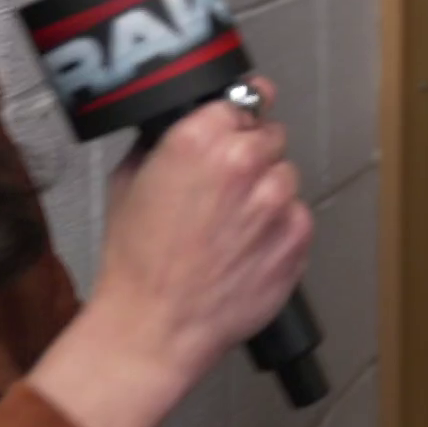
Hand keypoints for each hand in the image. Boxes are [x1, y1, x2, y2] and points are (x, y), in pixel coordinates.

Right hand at [93, 80, 314, 377]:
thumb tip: (183, 123)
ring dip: (267, 193)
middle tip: (224, 190)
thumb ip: (162, 142)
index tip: (232, 130)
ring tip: (232, 226)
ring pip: (286, 175)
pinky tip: (247, 247)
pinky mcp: (298, 233)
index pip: (240, 101)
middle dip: (250, 157)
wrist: (156, 325)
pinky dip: (279, 228)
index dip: (232, 122)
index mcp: (199, 139)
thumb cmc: (138, 263)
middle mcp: (243, 161)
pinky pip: (298, 215)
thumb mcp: (129, 182)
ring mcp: (276, 198)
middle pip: (269, 136)